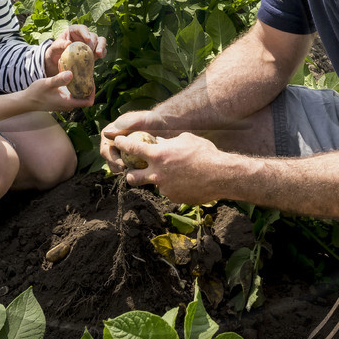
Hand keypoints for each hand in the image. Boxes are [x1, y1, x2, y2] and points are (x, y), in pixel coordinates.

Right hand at [19, 71, 94, 112]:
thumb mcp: (47, 84)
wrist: (26, 101)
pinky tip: (70, 75)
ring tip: (80, 72)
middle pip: (85, 97)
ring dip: (81, 85)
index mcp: (68, 103)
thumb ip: (59, 79)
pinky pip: (72, 93)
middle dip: (88, 86)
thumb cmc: (36, 93)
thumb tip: (71, 73)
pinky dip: (74, 85)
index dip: (93, 92)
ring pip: (79, 95)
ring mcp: (65, 103)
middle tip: (87, 72)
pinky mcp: (62, 99)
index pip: (89, 101)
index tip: (91, 80)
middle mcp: (69, 104)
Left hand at [44, 24, 106, 76]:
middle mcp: (83, 35)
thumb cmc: (55, 51)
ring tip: (98, 54)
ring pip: (100, 40)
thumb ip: (60, 44)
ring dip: (101, 46)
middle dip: (93, 43)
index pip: (82, 28)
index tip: (87, 39)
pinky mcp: (94, 51)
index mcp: (74, 31)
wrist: (57, 61)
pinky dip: (103, 52)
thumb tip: (68, 43)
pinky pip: (102, 50)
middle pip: (92, 36)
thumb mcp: (54, 47)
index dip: (85, 32)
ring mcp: (90, 43)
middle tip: (89, 51)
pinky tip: (100, 57)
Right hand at [100, 109, 167, 170]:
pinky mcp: (131, 158)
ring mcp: (122, 152)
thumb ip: (123, 125)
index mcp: (110, 134)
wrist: (164, 125)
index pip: (105, 150)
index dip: (112, 160)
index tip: (123, 165)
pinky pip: (129, 169)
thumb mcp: (139, 120)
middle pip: (110, 161)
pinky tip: (143, 174)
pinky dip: (134, 173)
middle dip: (118, 169)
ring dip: (125, 172)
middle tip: (130, 173)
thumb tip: (106, 133)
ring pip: (118, 167)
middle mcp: (113, 143)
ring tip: (137, 174)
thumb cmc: (151, 120)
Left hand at [109, 130, 223, 205]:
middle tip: (133, 172)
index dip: (122, 144)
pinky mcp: (174, 198)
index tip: (117, 142)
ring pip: (155, 185)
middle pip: (131, 178)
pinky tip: (188, 182)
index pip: (132, 149)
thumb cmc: (204, 153)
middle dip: (129, 175)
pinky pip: (170, 191)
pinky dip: (174, 187)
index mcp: (158, 155)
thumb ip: (169, 142)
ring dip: (159, 180)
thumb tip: (161, 142)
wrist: (220, 175)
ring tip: (175, 175)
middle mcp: (157, 174)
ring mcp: (164, 188)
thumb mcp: (185, 140)